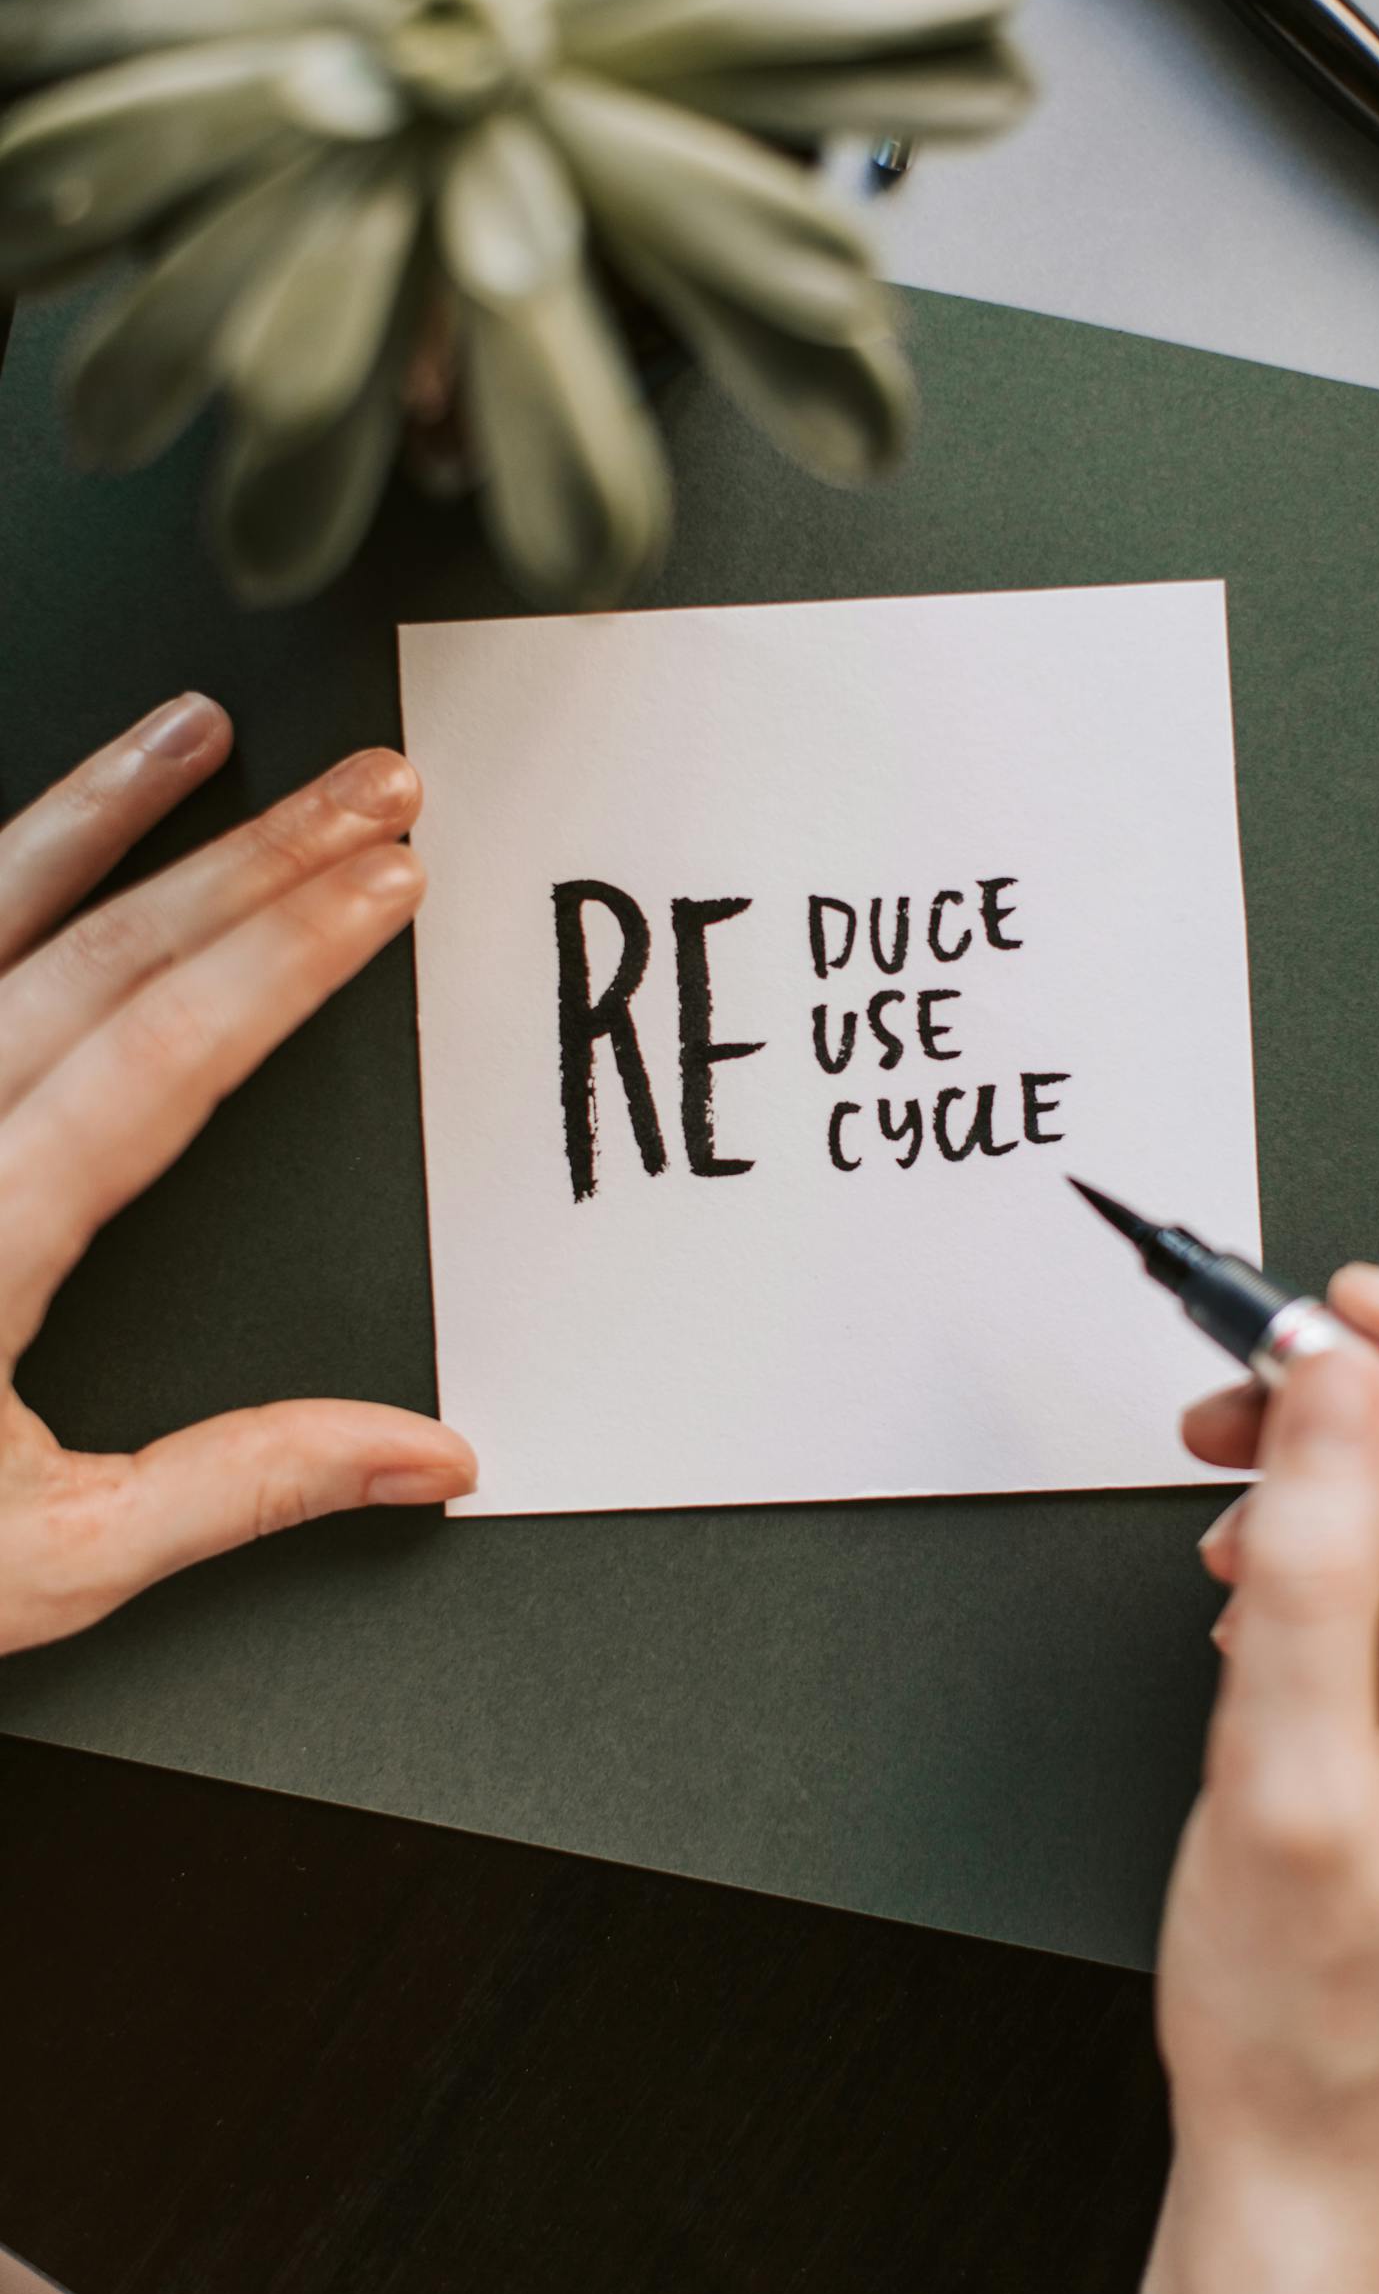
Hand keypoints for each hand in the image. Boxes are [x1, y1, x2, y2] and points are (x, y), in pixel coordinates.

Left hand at [0, 695, 474, 1657]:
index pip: (156, 1056)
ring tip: (195, 733)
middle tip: (370, 792)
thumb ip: (240, 1488)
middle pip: (100, 959)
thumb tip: (423, 1455)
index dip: (286, 957)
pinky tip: (29, 822)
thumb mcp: (48, 1559)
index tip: (382, 883)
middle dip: (255, 860)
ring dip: (101, 813)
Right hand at [1137, 1268, 1378, 2293]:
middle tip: (1265, 1390)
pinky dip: (1349, 1557)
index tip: (1358, 1313)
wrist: (1301, 2146)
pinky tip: (1270, 1581)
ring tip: (1243, 1503)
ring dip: (1352, 1488)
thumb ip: (1316, 1558)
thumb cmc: (1321, 2028)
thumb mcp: (1288, 1774)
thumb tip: (1337, 1385)